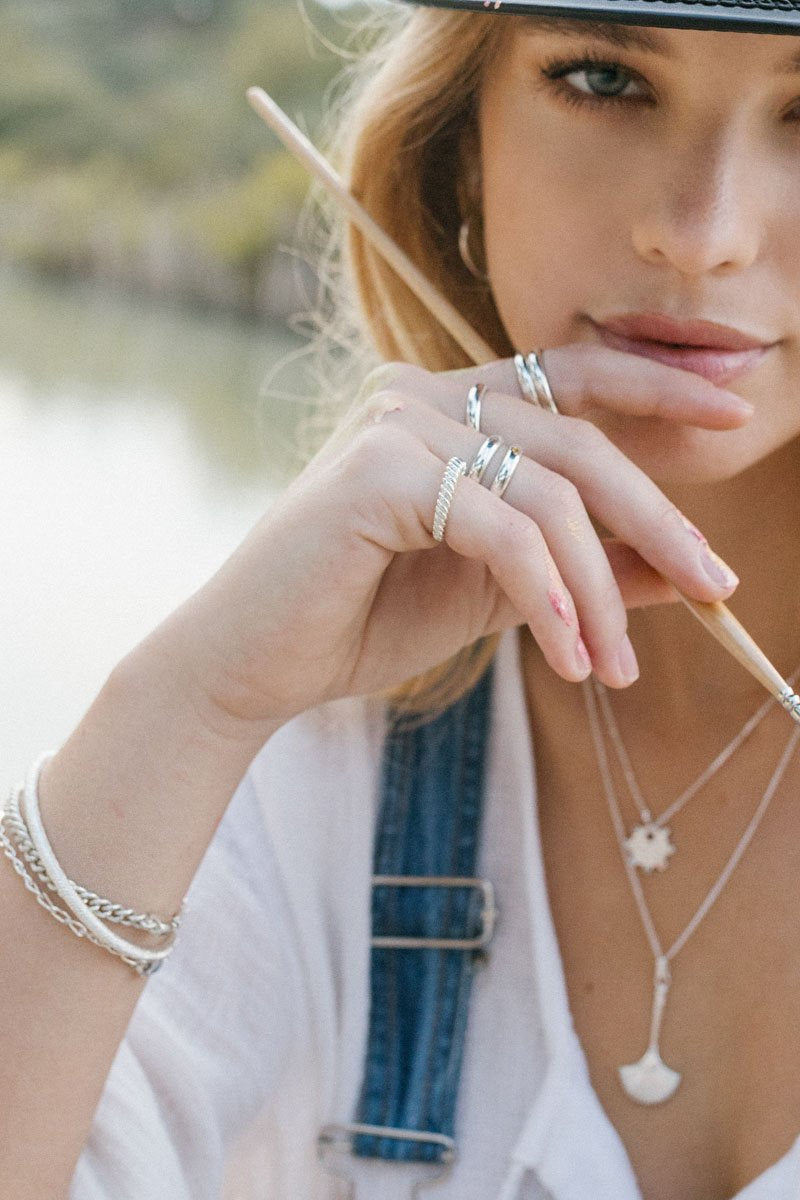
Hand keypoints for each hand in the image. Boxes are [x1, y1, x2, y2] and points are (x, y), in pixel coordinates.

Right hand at [166, 347, 747, 732]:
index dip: (658, 385)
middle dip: (659, 520)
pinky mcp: (376, 472)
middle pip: (579, 443)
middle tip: (717, 589)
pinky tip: (566, 654)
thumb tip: (680, 570)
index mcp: (448, 408)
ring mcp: (395, 424)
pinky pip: (499, 530)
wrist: (256, 665)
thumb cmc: (364, 621)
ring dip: (598, 589)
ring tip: (614, 667)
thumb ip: (579, 568)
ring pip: (548, 494)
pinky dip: (547, 597)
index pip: (571, 374)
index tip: (736, 407)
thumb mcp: (497, 593)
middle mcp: (421, 396)